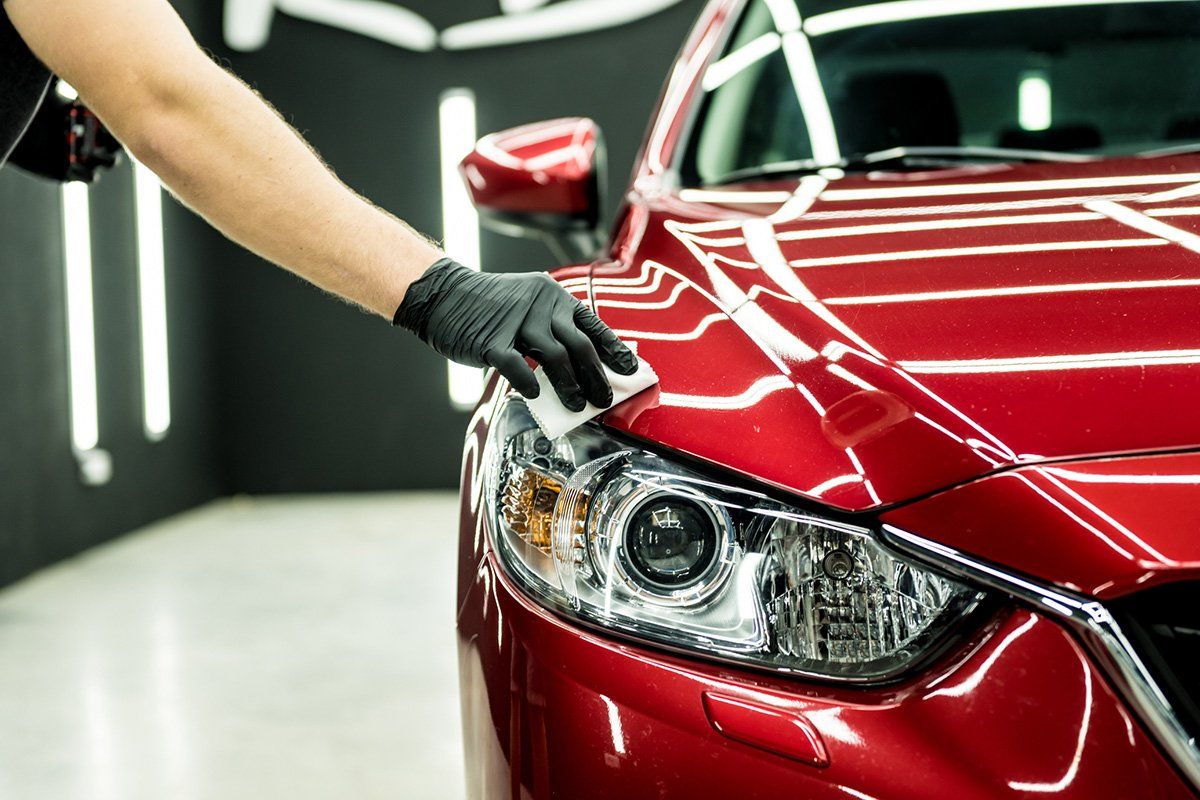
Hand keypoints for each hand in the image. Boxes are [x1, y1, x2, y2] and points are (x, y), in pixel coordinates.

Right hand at [394, 258, 638, 410]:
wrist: (444, 295)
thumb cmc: (488, 308)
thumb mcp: (528, 306)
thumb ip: (553, 331)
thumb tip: (581, 369)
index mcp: (553, 295)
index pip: (593, 325)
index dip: (614, 349)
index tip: (631, 370)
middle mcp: (540, 305)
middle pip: (579, 345)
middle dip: (596, 377)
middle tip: (603, 400)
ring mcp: (516, 322)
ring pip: (555, 358)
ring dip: (570, 387)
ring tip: (577, 406)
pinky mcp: (492, 341)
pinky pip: (518, 367)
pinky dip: (530, 384)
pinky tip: (535, 396)